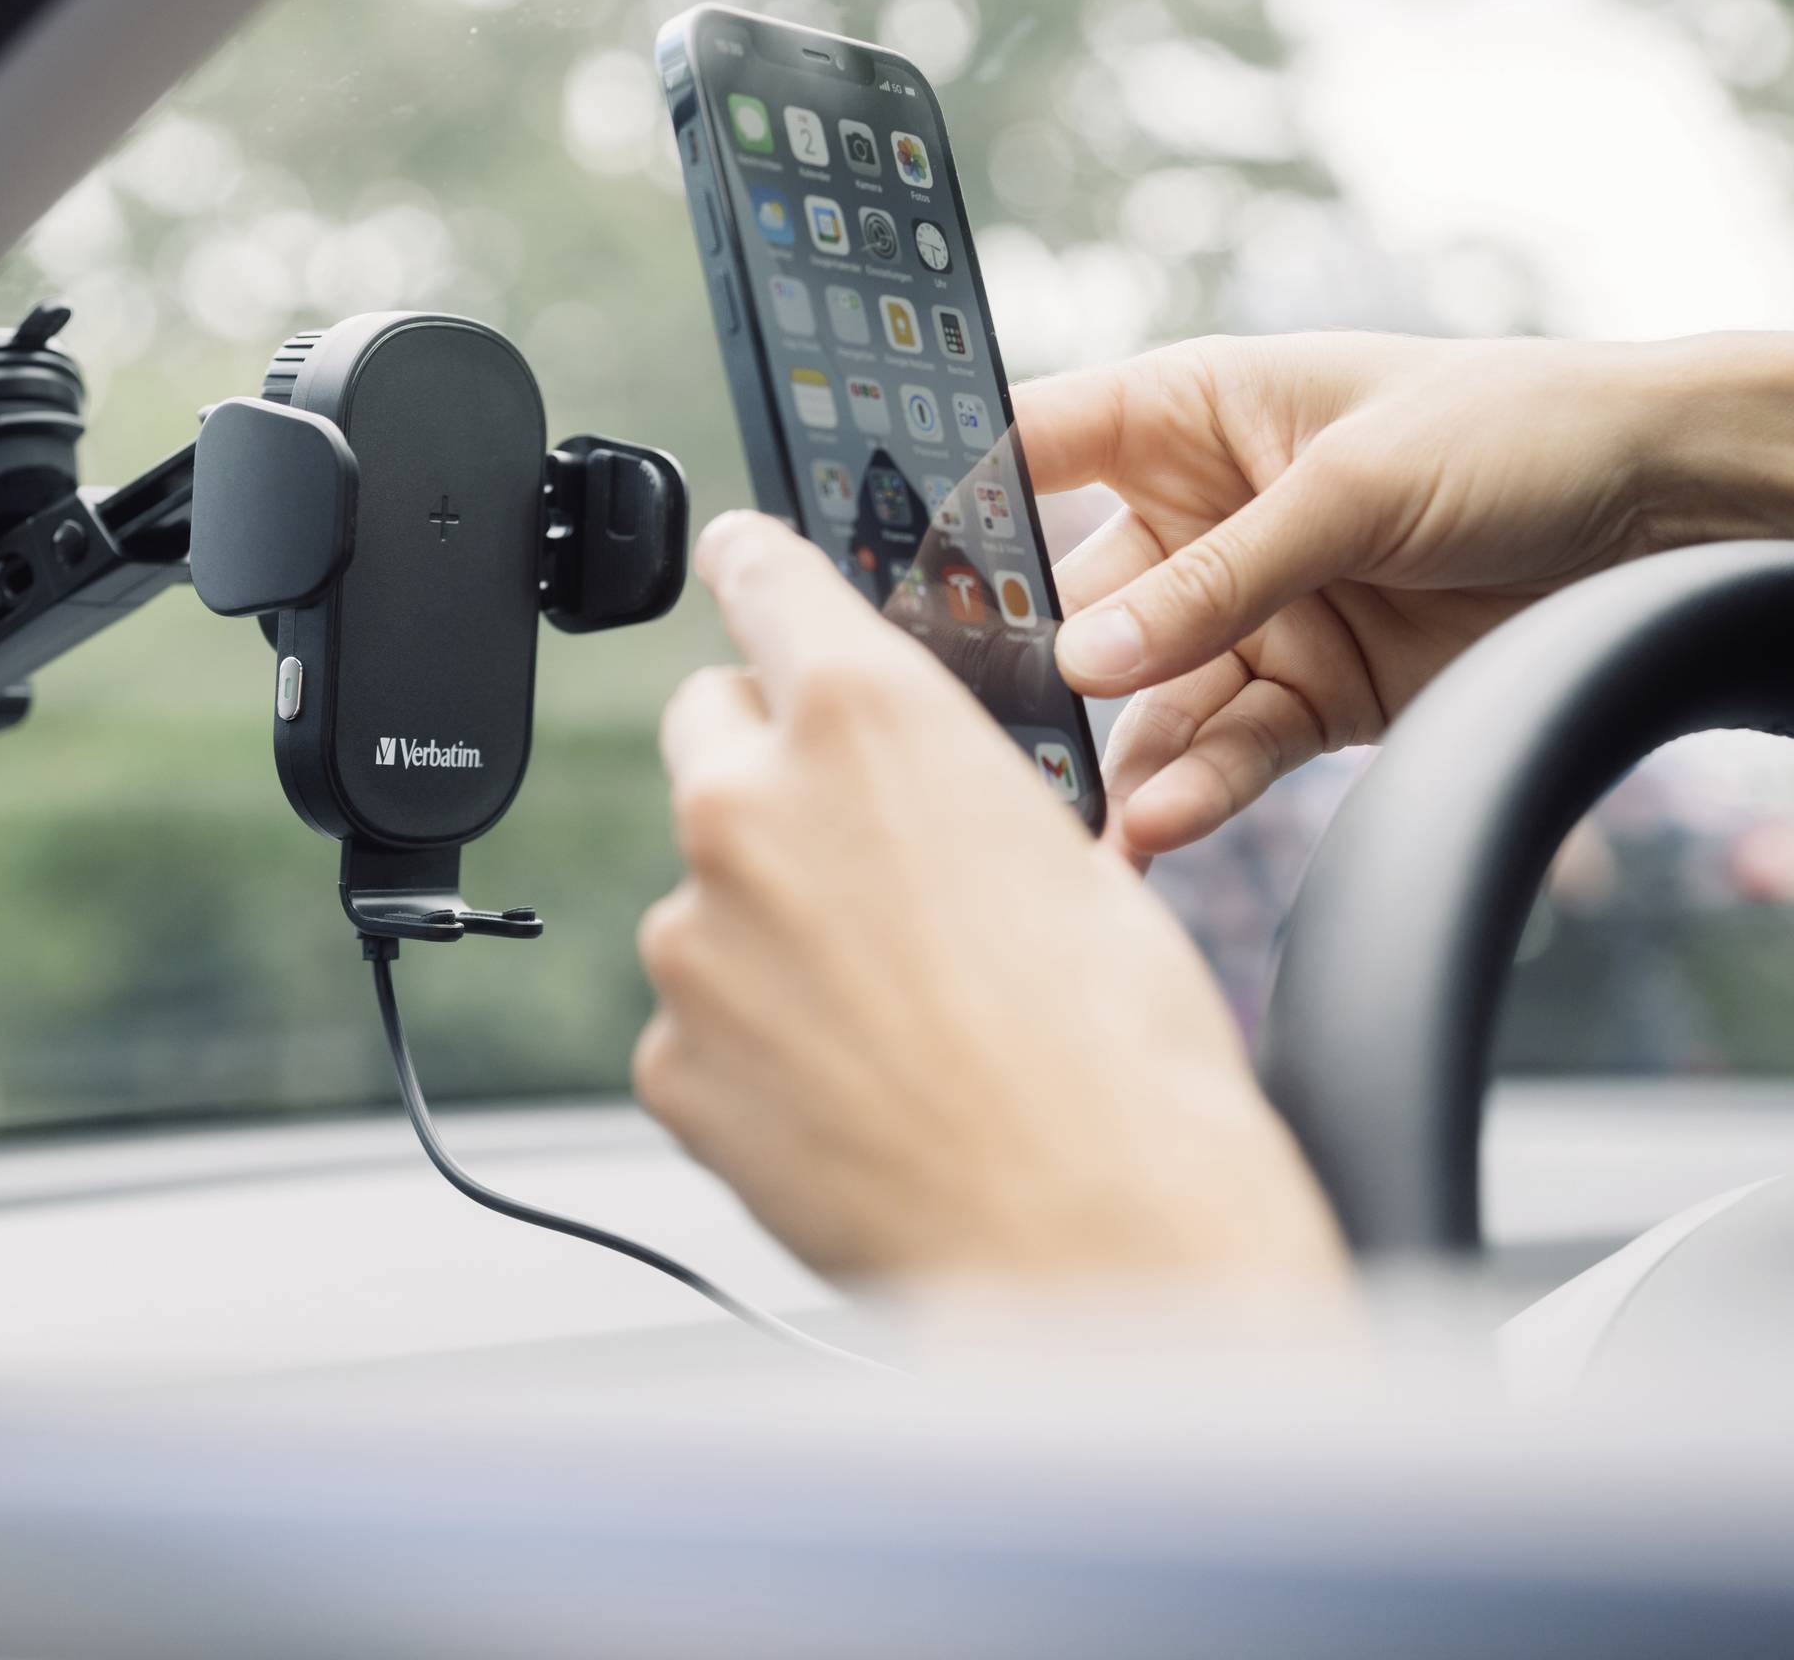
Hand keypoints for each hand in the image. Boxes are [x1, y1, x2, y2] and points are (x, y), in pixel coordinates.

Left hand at [633, 511, 1348, 1291]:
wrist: (1094, 1235)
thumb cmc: (1121, 1053)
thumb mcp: (1065, 858)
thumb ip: (945, 788)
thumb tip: (910, 796)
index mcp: (869, 721)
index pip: (768, 582)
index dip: (756, 567)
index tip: (739, 558)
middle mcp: (753, 805)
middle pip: (710, 727)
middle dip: (768, 763)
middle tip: (858, 844)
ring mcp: (696, 937)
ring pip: (712, 891)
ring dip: (774, 926)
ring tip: (894, 1014)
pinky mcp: (672, 1056)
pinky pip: (701, 1019)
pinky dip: (756, 1042)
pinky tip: (853, 1087)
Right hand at [1017, 332, 1679, 860]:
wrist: (1671, 510)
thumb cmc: (1515, 431)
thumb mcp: (1355, 487)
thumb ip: (1215, 580)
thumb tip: (1084, 658)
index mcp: (1187, 411)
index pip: (1033, 447)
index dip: (958, 508)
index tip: (895, 585)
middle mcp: (1198, 514)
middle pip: (1071, 599)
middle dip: (1028, 675)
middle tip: (980, 745)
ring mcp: (1250, 611)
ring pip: (1146, 698)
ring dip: (1113, 758)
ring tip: (1080, 820)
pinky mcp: (1308, 696)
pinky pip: (1227, 750)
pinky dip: (1195, 791)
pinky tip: (1158, 828)